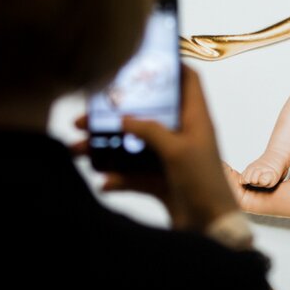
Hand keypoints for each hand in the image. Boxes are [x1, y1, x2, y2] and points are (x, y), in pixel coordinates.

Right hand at [71, 65, 238, 231]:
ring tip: (78, 150)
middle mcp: (183, 136)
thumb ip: (149, 129)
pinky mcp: (162, 183)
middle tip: (88, 115)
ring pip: (134, 146)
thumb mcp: (177, 150)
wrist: (211, 231)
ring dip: (108, 148)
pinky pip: (134, 176)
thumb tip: (123, 118)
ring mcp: (171, 160)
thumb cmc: (204, 185)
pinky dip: (118, 178)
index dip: (171, 66)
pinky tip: (104, 182)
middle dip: (117, 114)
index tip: (144, 59)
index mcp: (196, 120)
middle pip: (148, 115)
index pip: (188, 82)